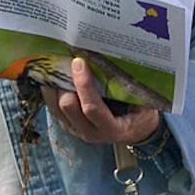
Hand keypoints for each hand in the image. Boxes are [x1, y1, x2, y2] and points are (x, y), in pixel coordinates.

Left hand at [47, 56, 163, 148]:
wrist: (135, 131)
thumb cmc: (141, 113)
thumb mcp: (144, 103)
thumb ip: (130, 88)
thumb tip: (117, 61)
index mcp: (113, 129)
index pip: (91, 108)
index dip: (83, 84)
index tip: (79, 62)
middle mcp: (91, 133)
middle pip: (67, 106)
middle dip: (66, 82)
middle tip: (67, 60)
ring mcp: (77, 131)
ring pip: (55, 108)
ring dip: (55, 86)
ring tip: (58, 65)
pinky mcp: (67, 125)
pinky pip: (52, 109)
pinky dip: (51, 91)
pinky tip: (54, 76)